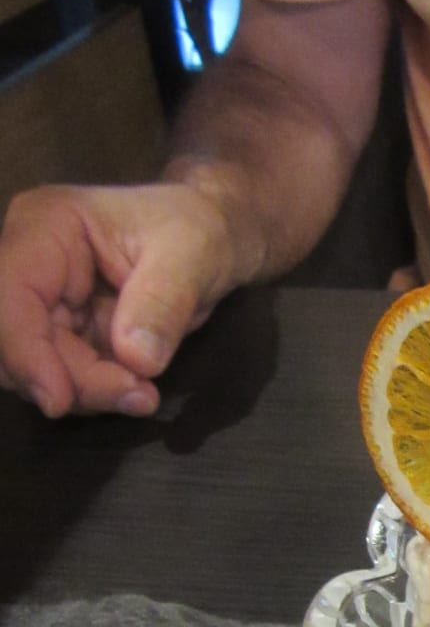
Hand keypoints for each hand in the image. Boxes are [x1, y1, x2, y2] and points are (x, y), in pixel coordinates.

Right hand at [0, 181, 239, 416]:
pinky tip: (137, 390)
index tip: (59, 400)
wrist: (212, 239)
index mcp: (46, 226)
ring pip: (33, 367)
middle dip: (71, 381)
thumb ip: (162, 303)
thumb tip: (137, 359)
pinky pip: (62, 377)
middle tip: (138, 395)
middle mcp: (30, 263)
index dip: (25, 351)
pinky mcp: (63, 333)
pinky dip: (96, 393)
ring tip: (144, 392)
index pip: (9, 293)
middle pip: (17, 341)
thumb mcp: (192, 256)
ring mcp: (43, 301)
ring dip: (85, 392)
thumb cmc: (197, 230)